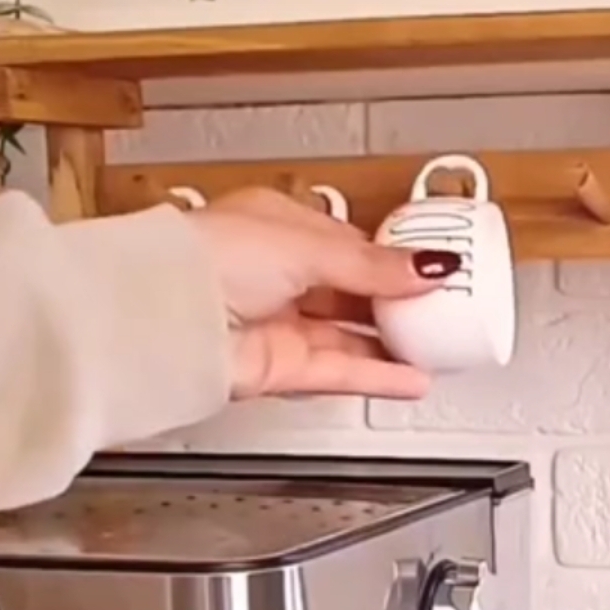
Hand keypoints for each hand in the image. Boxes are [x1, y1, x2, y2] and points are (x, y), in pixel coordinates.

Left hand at [186, 187, 460, 400]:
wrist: (166, 315)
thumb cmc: (211, 258)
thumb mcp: (307, 245)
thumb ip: (373, 266)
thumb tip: (427, 267)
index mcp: (278, 229)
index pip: (348, 245)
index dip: (391, 258)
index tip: (432, 268)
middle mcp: (276, 278)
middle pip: (352, 294)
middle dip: (397, 303)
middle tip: (443, 309)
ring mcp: (278, 325)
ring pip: (348, 337)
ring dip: (393, 344)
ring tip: (437, 347)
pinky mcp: (280, 369)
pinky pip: (340, 372)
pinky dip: (378, 377)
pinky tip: (412, 379)